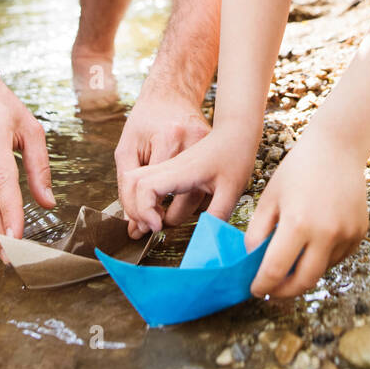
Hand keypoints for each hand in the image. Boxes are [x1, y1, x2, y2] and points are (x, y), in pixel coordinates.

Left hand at [113, 93, 211, 234]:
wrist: (172, 93)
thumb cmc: (146, 119)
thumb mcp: (127, 148)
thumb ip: (126, 186)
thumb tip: (134, 224)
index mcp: (169, 138)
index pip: (157, 190)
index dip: (147, 212)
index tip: (143, 224)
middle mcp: (194, 142)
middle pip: (186, 201)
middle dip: (167, 218)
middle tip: (155, 221)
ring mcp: (211, 147)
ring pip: (202, 198)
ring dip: (183, 211)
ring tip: (166, 211)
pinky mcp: (219, 154)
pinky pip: (209, 188)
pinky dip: (196, 198)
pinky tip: (184, 195)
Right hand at [117, 126, 256, 237]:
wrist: (235, 129)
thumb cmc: (236, 154)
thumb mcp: (233, 189)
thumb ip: (218, 214)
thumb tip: (206, 239)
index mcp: (182, 168)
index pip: (146, 187)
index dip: (144, 210)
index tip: (157, 226)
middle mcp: (168, 163)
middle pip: (132, 183)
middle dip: (135, 209)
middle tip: (151, 228)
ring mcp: (166, 163)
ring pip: (134, 179)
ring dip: (137, 203)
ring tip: (153, 222)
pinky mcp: (168, 165)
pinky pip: (144, 179)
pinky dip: (144, 197)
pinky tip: (159, 210)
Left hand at [244, 131, 368, 298]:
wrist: (337, 148)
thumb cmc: (296, 171)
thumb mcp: (269, 199)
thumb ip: (257, 233)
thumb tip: (253, 264)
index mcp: (298, 223)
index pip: (276, 270)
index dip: (263, 285)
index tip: (255, 290)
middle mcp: (326, 233)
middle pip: (304, 281)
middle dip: (284, 291)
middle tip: (272, 290)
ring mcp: (347, 235)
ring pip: (322, 270)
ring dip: (303, 272)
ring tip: (290, 261)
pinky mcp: (359, 233)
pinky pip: (337, 257)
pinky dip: (321, 258)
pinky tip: (312, 242)